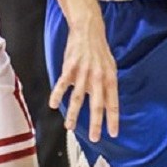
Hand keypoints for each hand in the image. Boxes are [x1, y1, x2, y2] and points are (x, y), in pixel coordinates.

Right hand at [48, 15, 118, 142]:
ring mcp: (84, 72)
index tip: (113, 132)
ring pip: (78, 98)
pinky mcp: (70, 67)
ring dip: (73, 114)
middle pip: (97, 104)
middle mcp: (98, 77)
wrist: (88, 29)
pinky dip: (58, 95)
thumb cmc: (99, 49)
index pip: (113, 102)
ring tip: (70, 127)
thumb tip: (104, 102)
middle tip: (94, 137)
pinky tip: (53, 104)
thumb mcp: (109, 66)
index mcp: (110, 78)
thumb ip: (106, 85)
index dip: (113, 118)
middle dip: (96, 123)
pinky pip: (63, 84)